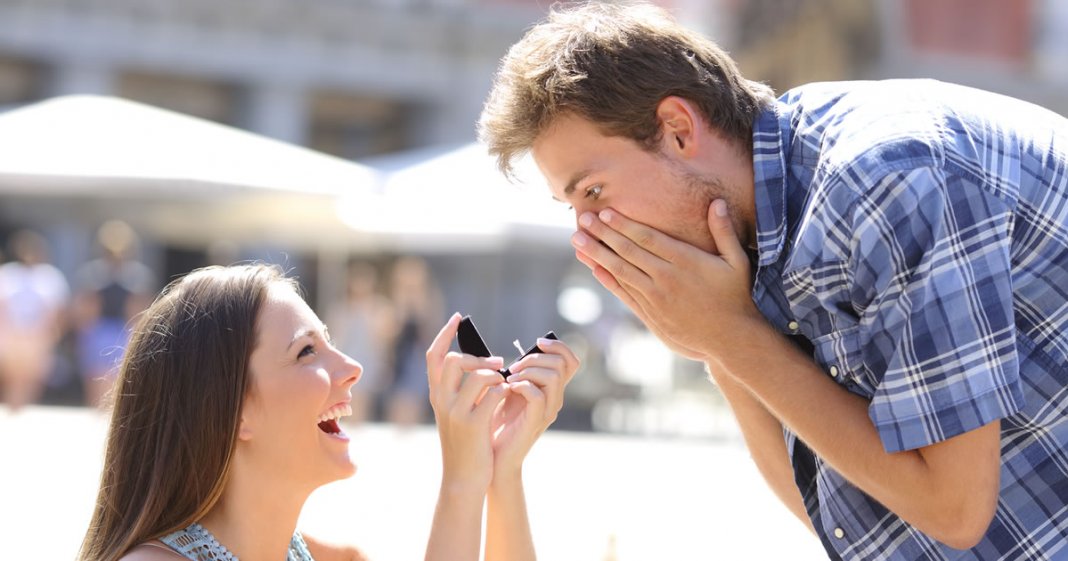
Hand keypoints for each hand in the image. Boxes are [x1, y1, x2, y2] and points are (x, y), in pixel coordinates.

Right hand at [427, 313, 509, 491]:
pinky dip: (505, 390)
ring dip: (497, 376)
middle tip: (497, 363)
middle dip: (478, 357)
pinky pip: (495, 393)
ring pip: (479, 375)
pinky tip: (510, 397)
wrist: (463, 478)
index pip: (434, 356)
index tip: (457, 318)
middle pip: (454, 360)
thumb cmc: (466, 444)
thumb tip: (483, 364)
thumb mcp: (456, 414)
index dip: (444, 334)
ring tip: (505, 384)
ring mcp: (456, 413)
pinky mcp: (474, 425)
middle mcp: (441, 401)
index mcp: (436, 396)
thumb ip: (463, 391)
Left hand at [490, 337, 579, 478]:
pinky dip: (522, 386)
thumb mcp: (510, 390)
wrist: (493, 454)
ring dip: (528, 370)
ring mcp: (548, 410)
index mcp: (552, 389)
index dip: (558, 346)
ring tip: (509, 378)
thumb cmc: (497, 421)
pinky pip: (537, 395)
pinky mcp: (536, 421)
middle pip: (561, 364)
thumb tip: (519, 352)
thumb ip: (519, 373)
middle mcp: (555, 399)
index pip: (571, 361)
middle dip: (534, 358)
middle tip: (513, 367)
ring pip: (552, 376)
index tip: (537, 343)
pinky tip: (507, 388)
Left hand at [571, 200, 761, 360]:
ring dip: (596, 254)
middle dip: (602, 234)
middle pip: (628, 252)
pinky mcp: (651, 315)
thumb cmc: (736, 296)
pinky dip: (608, 280)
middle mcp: (666, 278)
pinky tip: (594, 268)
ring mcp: (656, 298)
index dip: (624, 225)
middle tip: (582, 218)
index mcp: (685, 261)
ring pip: (620, 272)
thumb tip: (717, 202)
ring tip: (577, 240)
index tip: (605, 212)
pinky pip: (624, 294)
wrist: (730, 338)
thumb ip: (724, 232)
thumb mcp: (737, 261)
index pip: (647, 238)